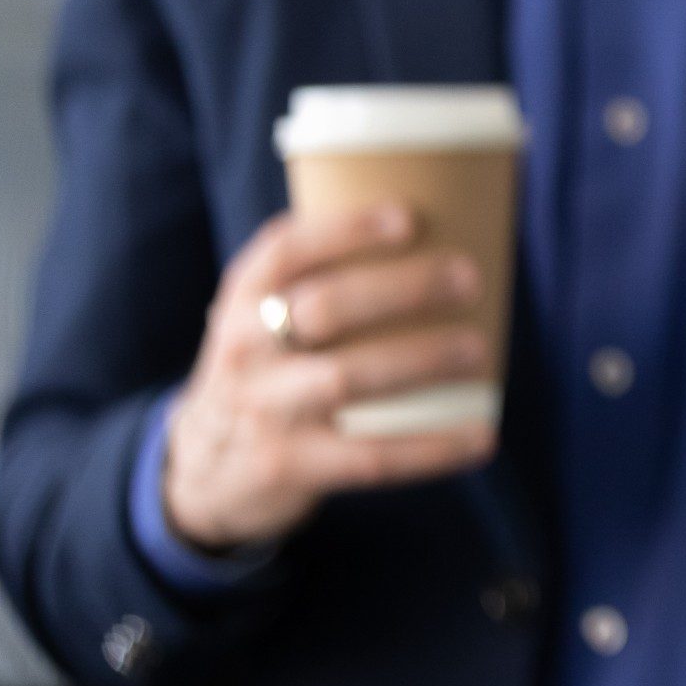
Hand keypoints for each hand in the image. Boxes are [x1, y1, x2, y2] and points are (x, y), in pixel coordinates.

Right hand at [159, 204, 498, 552]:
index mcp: (245, 297)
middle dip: (403, 288)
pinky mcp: (291, 465)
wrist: (204, 466)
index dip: (345, 230)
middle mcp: (246, 348)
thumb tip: (450, 223)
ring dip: (421, 359)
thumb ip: (323, 275)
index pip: (285, 251)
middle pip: (326, 307)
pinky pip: (370, 456)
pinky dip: (432, 447)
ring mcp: (265, 409)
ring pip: (347, 376)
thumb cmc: (271, 366)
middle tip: (469, 278)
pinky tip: (482, 436)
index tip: (410, 219)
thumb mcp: (265, 315)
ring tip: (478, 348)